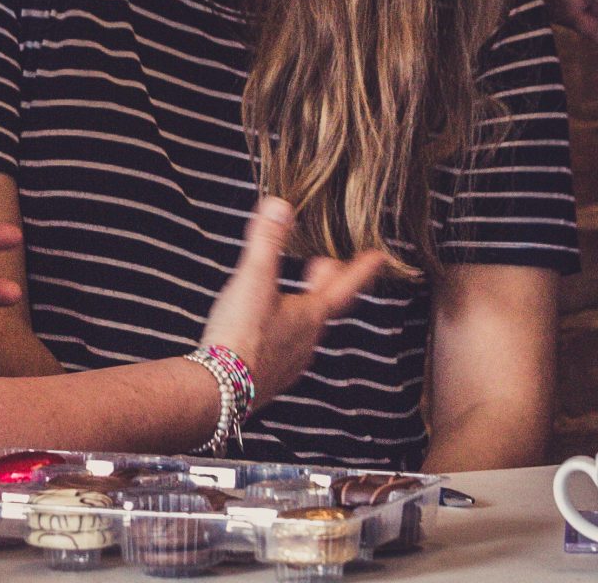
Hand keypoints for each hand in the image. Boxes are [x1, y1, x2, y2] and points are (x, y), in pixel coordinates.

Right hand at [199, 197, 388, 405]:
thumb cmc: (240, 336)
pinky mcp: (268, 379)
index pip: (344, 287)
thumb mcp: (253, 280)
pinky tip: (266, 331)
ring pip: (304, 329)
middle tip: (325, 265)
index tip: (380, 256)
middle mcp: (306, 342)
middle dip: (326, 283)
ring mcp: (289, 363)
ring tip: (293, 295)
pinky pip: (285, 349)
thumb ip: (266, 241)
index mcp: (310, 316)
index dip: (362, 269)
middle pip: (324, 307)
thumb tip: (280, 205)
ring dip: (302, 308)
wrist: (218, 391)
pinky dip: (282, 331)